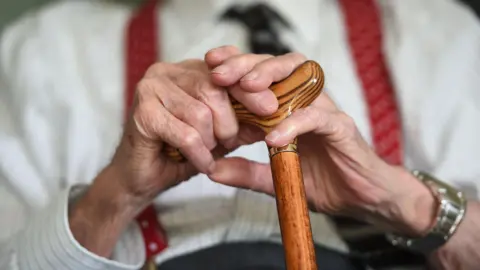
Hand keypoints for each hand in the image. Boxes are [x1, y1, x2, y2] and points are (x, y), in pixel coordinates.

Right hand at [69, 46, 286, 255]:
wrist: (143, 178)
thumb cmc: (180, 152)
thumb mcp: (220, 134)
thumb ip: (243, 120)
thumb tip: (276, 113)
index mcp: (187, 70)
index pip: (225, 70)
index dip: (250, 89)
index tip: (271, 108)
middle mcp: (167, 72)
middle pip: (214, 89)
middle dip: (229, 123)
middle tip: (228, 142)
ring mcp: (150, 88)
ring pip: (201, 113)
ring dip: (211, 141)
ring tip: (207, 153)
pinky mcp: (142, 112)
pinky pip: (186, 134)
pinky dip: (198, 154)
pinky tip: (200, 163)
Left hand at [206, 47, 436, 236]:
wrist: (362, 199)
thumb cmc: (323, 182)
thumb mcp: (276, 178)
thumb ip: (246, 172)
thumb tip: (211, 169)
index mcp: (288, 108)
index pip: (262, 76)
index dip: (236, 67)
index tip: (209, 67)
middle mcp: (305, 103)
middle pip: (277, 66)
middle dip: (246, 64)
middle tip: (220, 73)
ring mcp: (324, 111)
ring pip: (299, 78)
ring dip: (270, 78)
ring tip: (244, 88)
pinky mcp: (340, 127)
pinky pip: (316, 117)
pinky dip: (293, 124)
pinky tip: (273, 137)